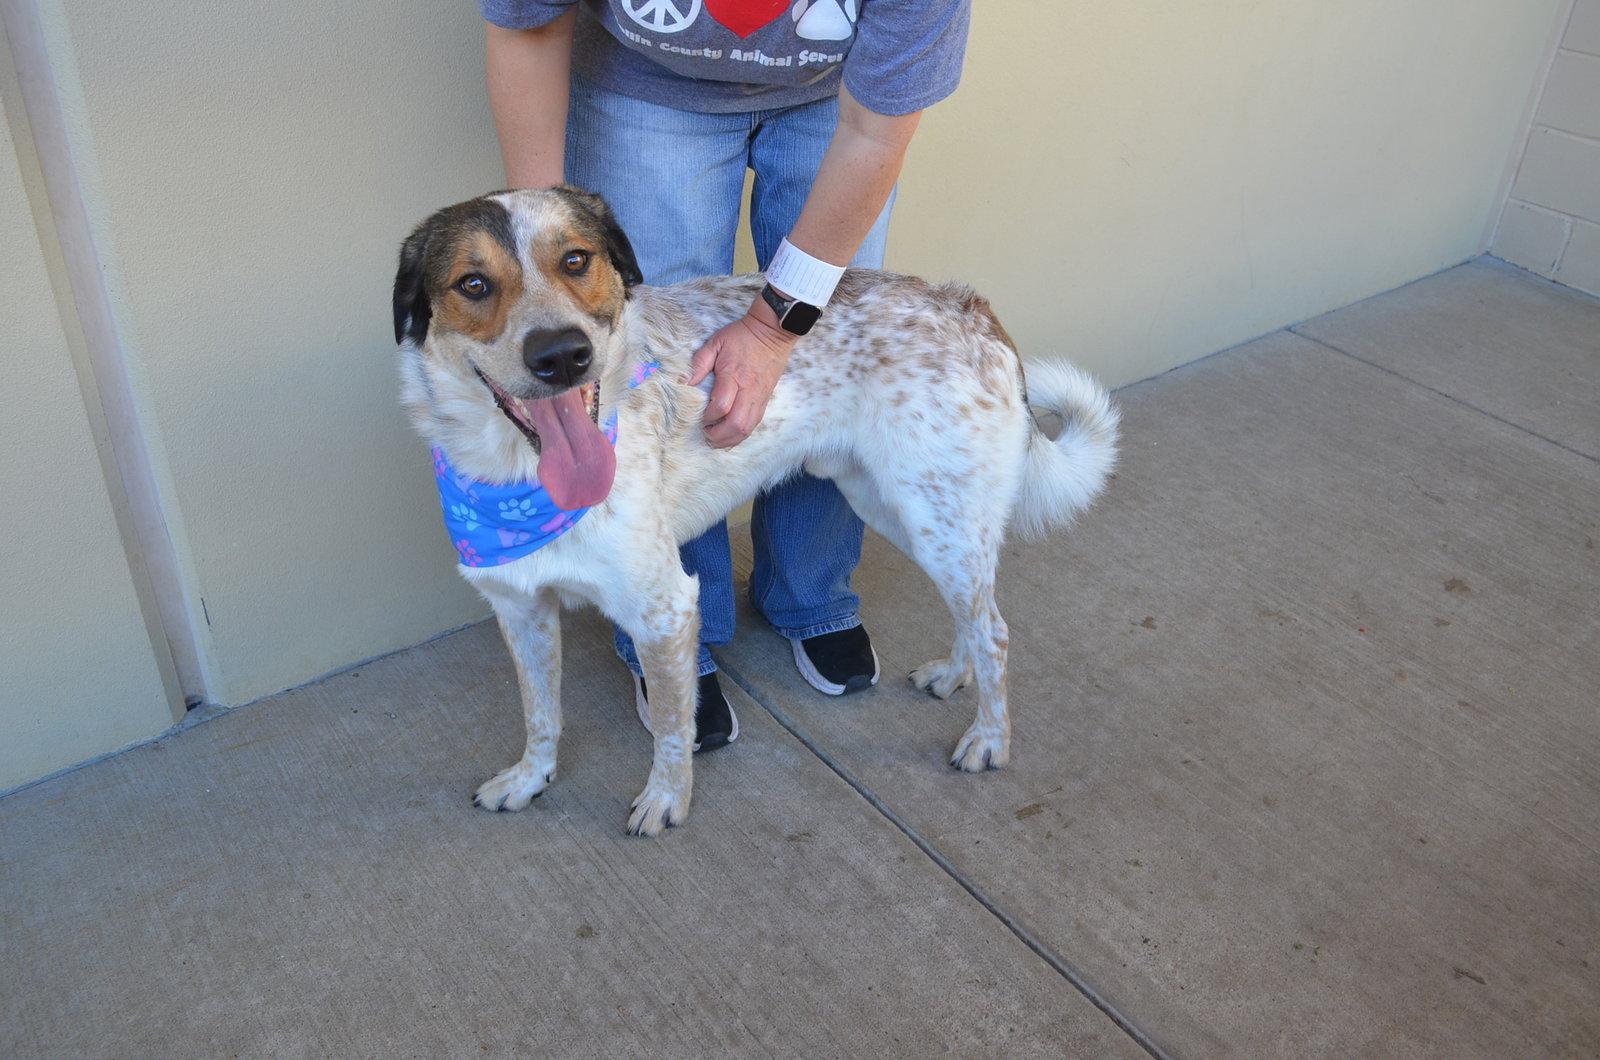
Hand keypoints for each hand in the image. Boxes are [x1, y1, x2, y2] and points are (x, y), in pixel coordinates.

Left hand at [687, 296, 798, 447]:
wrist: (771, 332)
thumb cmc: (742, 336)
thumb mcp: (716, 342)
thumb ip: (699, 363)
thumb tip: (686, 383)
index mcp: (734, 376)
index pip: (721, 406)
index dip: (709, 417)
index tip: (700, 416)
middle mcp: (748, 391)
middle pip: (736, 424)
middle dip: (719, 435)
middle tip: (706, 434)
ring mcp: (759, 397)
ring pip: (747, 428)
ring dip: (731, 439)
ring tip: (717, 439)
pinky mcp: (765, 399)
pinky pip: (755, 423)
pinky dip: (742, 433)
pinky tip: (731, 434)